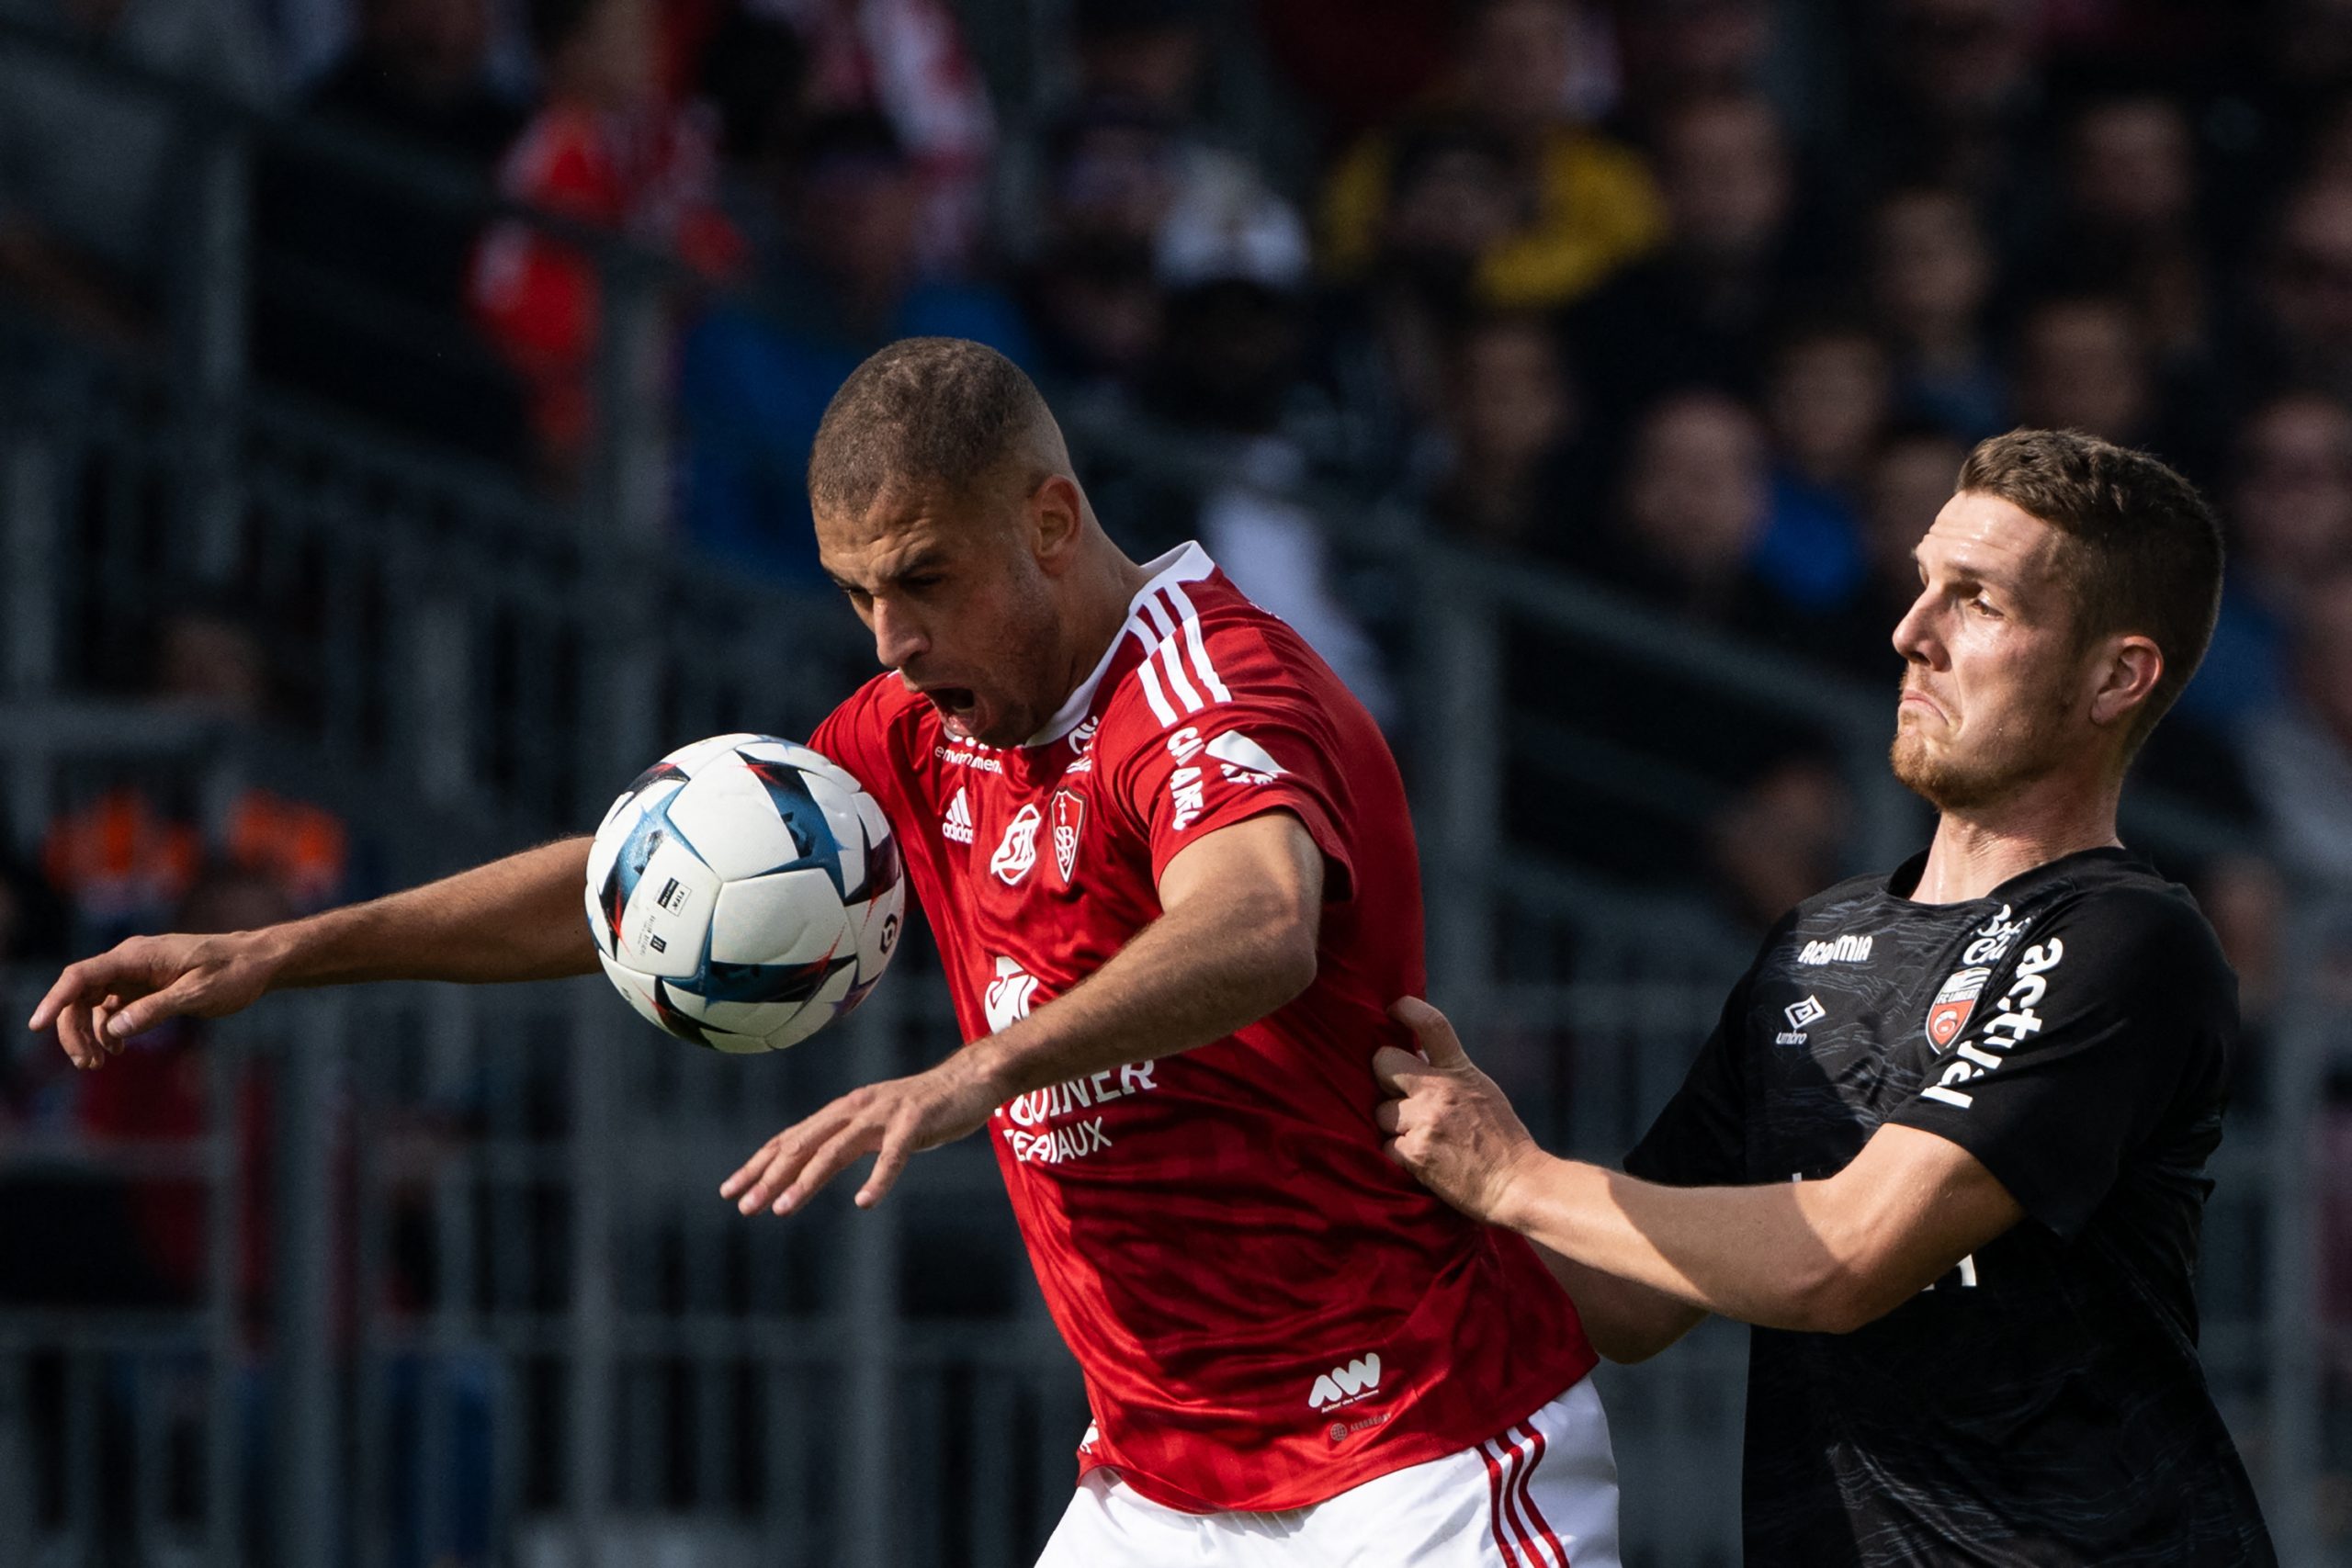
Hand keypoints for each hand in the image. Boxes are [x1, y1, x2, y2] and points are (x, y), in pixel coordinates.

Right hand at [28, 930, 283, 1069]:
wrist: (258, 962)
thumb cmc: (234, 972)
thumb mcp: (199, 993)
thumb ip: (156, 1009)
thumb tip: (114, 1029)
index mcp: (137, 955)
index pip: (81, 975)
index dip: (55, 1000)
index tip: (37, 1026)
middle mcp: (130, 962)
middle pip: (80, 994)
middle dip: (74, 1029)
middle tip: (87, 1063)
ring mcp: (135, 974)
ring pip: (93, 1004)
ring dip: (89, 1033)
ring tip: (99, 1063)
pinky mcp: (145, 987)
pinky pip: (112, 1008)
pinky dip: (108, 1030)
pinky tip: (115, 1050)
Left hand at [720, 1052, 1000, 1214]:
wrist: (970, 1080)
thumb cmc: (922, 1109)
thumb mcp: (875, 1125)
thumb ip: (846, 1140)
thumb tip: (809, 1166)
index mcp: (842, 1112)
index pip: (789, 1139)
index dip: (758, 1164)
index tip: (730, 1190)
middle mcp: (855, 1110)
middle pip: (802, 1145)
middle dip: (769, 1177)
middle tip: (744, 1207)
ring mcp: (884, 1115)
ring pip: (836, 1150)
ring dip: (806, 1181)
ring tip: (784, 1209)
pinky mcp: (915, 1123)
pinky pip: (893, 1155)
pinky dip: (878, 1179)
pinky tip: (866, 1202)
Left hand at [1373, 996, 1547, 1224]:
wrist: (1517, 1184)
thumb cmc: (1502, 1141)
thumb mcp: (1482, 1093)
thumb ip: (1450, 1074)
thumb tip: (1419, 1056)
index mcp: (1461, 1071)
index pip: (1431, 1024)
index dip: (1407, 1008)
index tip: (1393, 1008)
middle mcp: (1439, 1090)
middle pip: (1383, 1061)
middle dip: (1383, 1077)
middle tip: (1398, 1094)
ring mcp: (1425, 1121)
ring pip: (1381, 1112)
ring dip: (1395, 1126)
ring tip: (1424, 1138)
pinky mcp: (1415, 1153)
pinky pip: (1387, 1146)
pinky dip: (1401, 1155)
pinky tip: (1424, 1161)